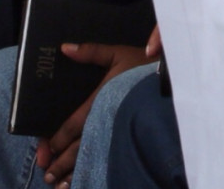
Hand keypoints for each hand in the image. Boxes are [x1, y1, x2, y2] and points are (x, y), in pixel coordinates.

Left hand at [34, 42, 155, 185]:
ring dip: (75, 173)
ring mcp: (119, 133)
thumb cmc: (144, 67)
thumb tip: (65, 48)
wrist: (174, 80)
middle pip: (81, 147)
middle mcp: (108, 120)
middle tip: (48, 175)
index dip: (59, 139)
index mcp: (101, 100)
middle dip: (62, 163)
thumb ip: (91, 52)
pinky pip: (110, 160)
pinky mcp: (130, 140)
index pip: (75, 124)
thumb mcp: (118, 54)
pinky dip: (96, 174)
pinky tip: (85, 183)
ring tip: (61, 185)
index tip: (48, 150)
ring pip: (94, 158)